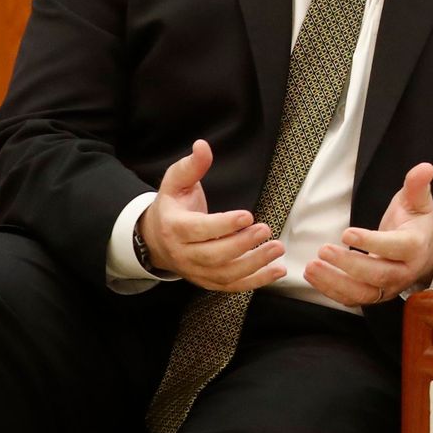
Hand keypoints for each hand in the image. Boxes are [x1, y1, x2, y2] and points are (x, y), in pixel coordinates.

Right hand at [139, 140, 283, 291]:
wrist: (155, 239)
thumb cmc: (172, 207)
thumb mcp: (175, 183)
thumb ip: (191, 166)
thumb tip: (202, 146)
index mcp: (175, 227)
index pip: (199, 230)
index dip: (224, 225)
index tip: (248, 216)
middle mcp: (183, 253)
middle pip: (213, 256)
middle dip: (242, 245)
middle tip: (267, 230)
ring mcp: (195, 271)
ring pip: (224, 274)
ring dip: (254, 265)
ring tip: (277, 249)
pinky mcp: (207, 281)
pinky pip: (231, 286)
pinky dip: (255, 281)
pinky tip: (277, 270)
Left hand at [305, 162, 432, 307]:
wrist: (425, 252)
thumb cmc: (416, 224)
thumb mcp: (418, 202)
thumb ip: (418, 185)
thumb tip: (425, 168)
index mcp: (415, 246)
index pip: (396, 247)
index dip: (372, 242)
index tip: (346, 233)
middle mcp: (404, 271)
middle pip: (378, 274)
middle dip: (349, 264)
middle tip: (324, 250)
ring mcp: (389, 286)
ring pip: (364, 293)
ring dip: (335, 282)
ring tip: (311, 267)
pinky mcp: (375, 294)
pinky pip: (353, 299)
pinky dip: (331, 290)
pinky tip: (313, 276)